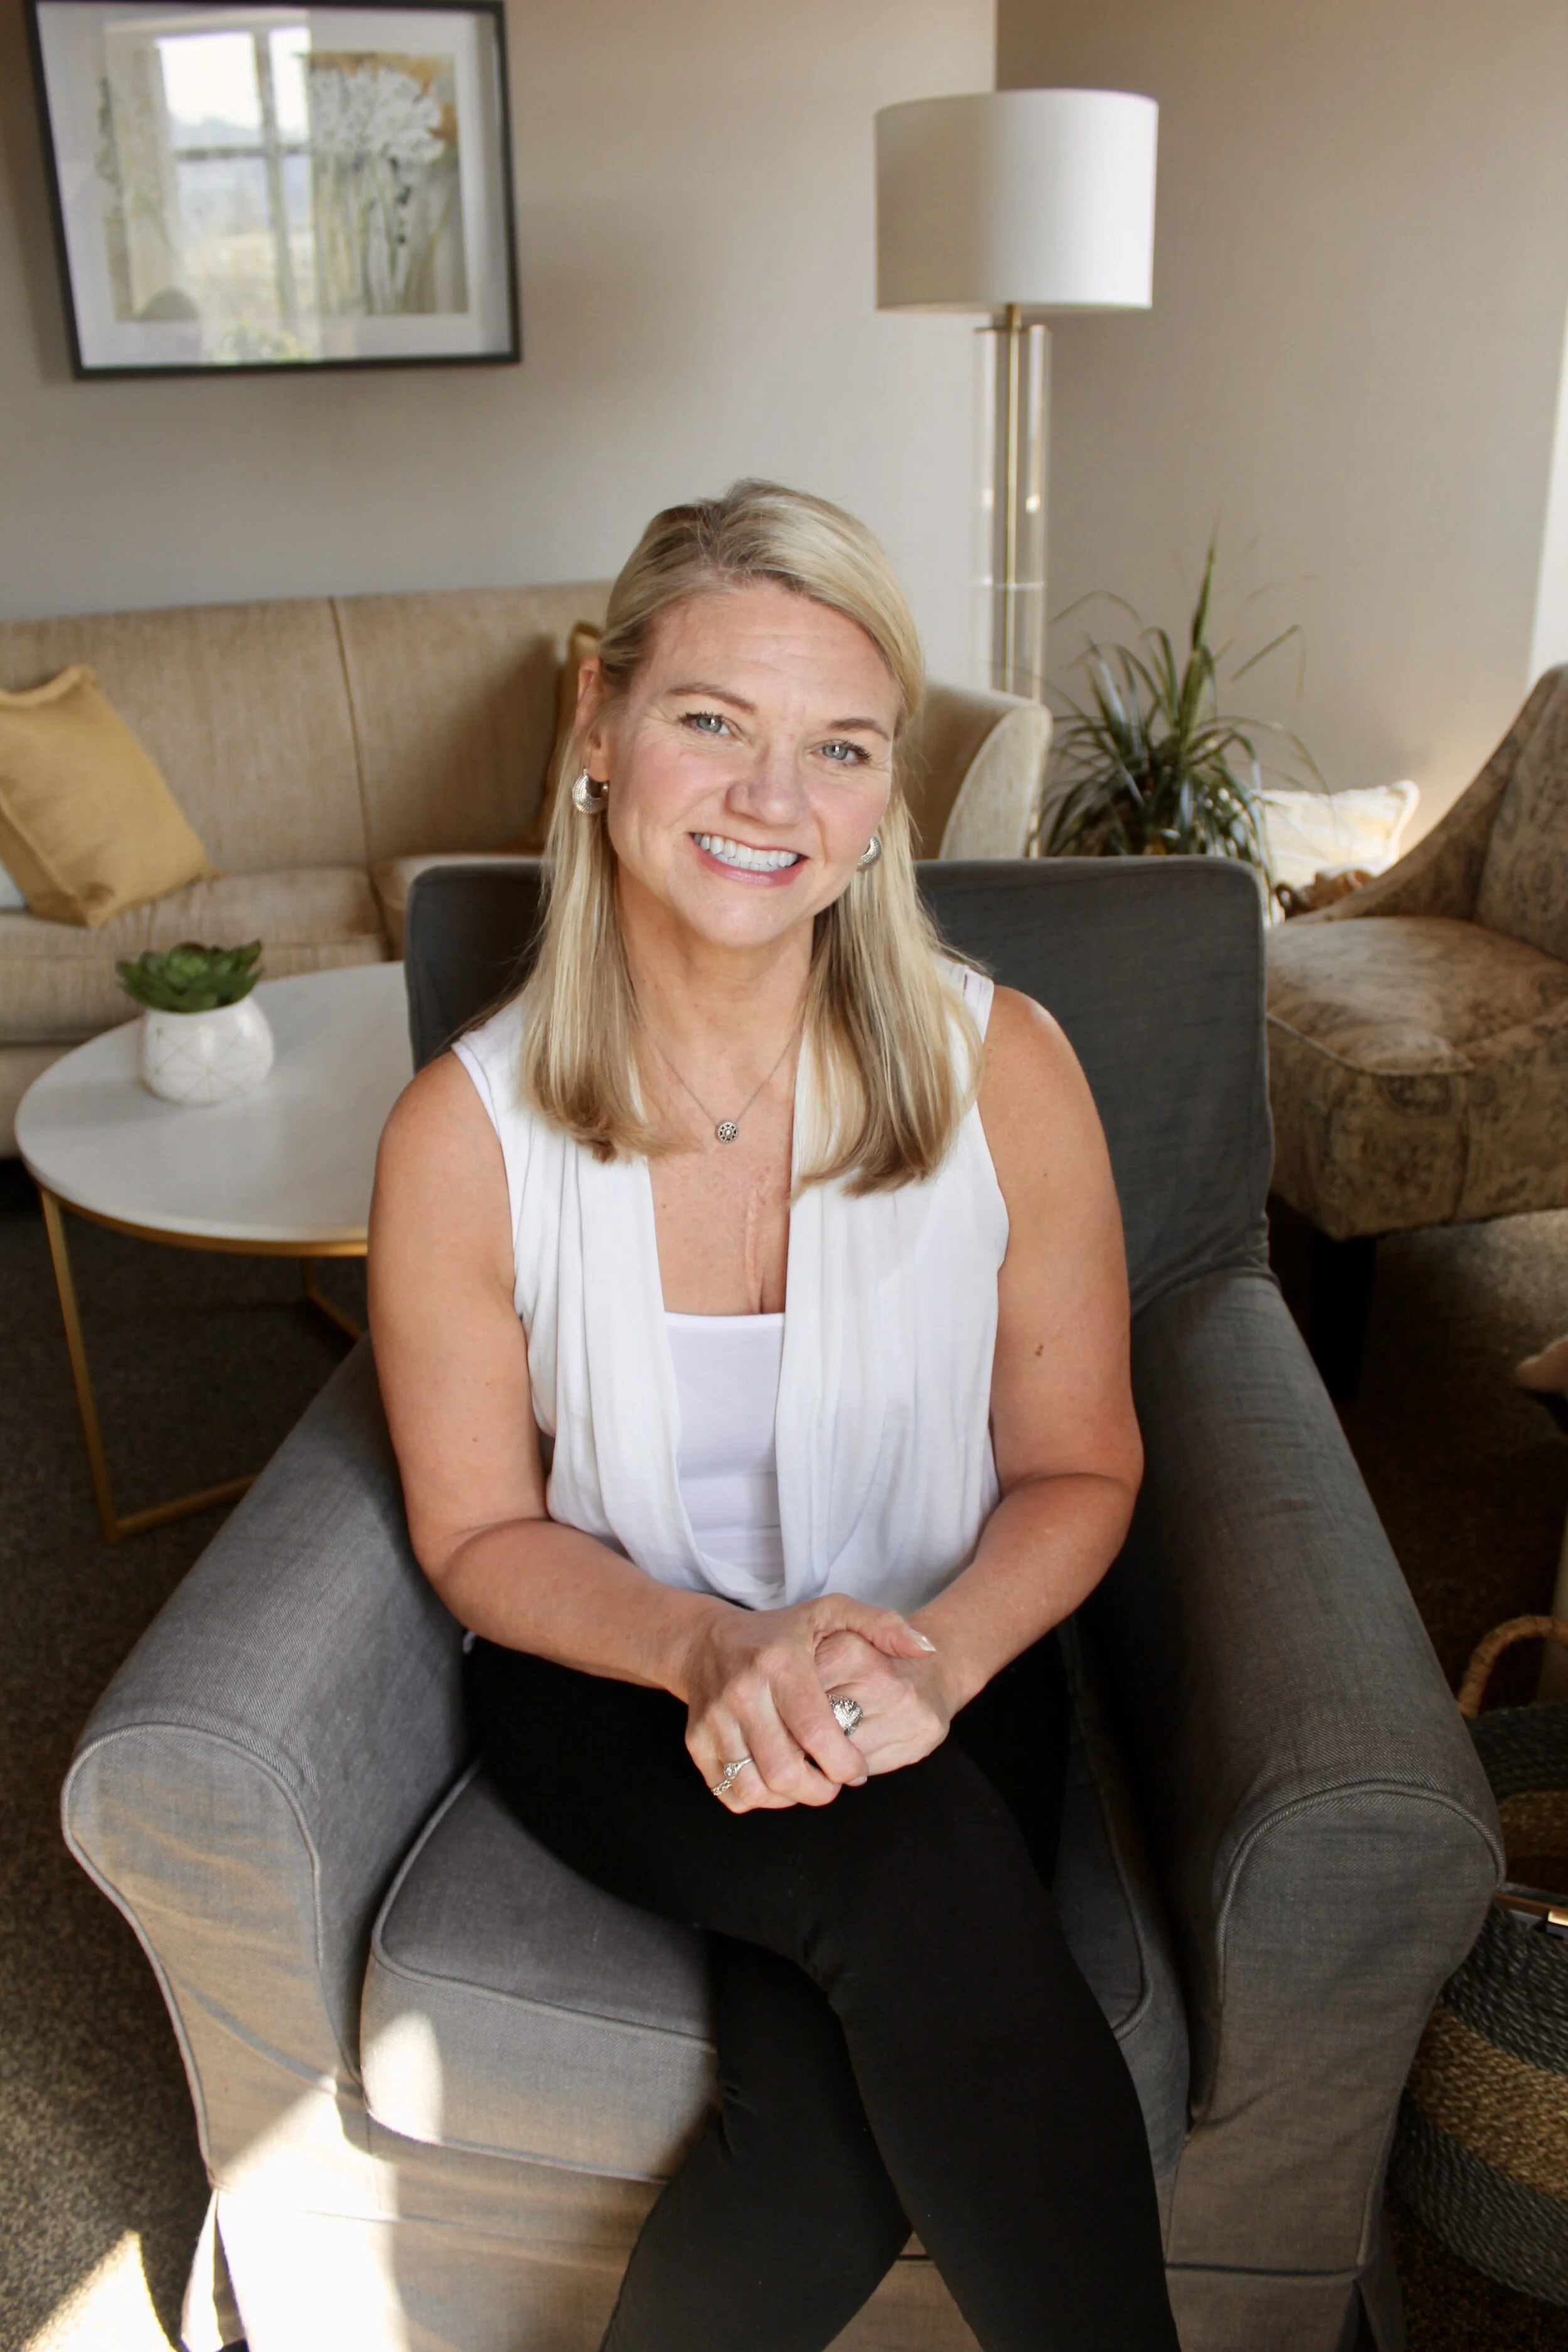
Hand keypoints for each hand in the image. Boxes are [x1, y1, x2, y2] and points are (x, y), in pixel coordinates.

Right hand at [680, 1594, 936, 1811]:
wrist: (706, 1643)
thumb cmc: (779, 1633)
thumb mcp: (831, 1613)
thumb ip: (883, 1626)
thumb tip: (926, 1649)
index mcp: (780, 1663)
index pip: (817, 1732)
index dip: (844, 1764)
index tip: (857, 1770)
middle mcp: (741, 1692)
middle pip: (785, 1770)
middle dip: (820, 1790)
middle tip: (834, 1784)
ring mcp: (714, 1719)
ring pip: (756, 1787)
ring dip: (790, 1799)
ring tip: (809, 1785)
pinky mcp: (696, 1742)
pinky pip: (730, 1791)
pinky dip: (758, 1799)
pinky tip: (777, 1783)